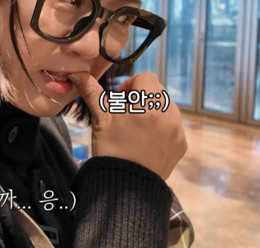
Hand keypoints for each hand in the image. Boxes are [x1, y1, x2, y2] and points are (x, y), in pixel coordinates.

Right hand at [67, 72, 186, 179]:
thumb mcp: (100, 119)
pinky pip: (173, 126)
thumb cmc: (111, 148)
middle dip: (141, 97)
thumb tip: (77, 72)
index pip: (145, 77)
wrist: (126, 186)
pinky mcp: (182, 144)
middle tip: (125, 115)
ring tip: (136, 129)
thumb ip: (92, 92)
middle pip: (157, 91)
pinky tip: (146, 141)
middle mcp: (169, 114)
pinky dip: (161, 128)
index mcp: (149, 103)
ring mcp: (178, 130)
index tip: (119, 100)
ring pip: (167, 107)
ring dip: (153, 111)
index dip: (130, 85)